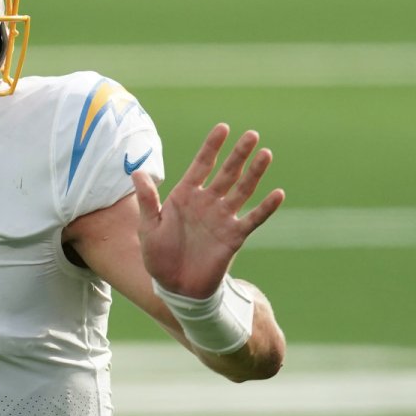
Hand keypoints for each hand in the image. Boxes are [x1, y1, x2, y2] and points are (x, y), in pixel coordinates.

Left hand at [131, 123, 284, 298]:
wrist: (174, 287)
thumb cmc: (158, 255)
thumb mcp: (148, 226)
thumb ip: (147, 200)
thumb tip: (137, 172)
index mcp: (185, 195)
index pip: (202, 165)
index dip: (212, 147)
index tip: (223, 128)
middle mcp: (207, 202)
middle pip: (227, 172)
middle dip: (239, 154)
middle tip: (252, 134)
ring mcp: (222, 218)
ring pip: (243, 190)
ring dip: (255, 173)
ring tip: (266, 154)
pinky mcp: (234, 236)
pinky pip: (253, 219)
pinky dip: (266, 208)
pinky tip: (278, 194)